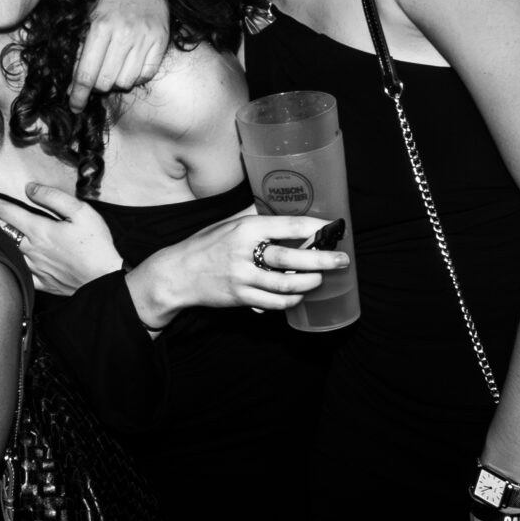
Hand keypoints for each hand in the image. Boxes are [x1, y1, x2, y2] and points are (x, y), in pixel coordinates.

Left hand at [0, 186, 123, 296]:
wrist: (105, 282)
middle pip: (1, 231)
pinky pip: (19, 273)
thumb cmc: (96, 245)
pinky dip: (10, 265)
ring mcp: (34, 268)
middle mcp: (31, 249)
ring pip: (7, 252)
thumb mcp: (81, 212)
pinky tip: (6, 262)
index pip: (6, 211)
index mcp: (39, 230)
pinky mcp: (42, 283)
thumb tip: (30, 188)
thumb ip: (54, 197)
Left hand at [73, 0, 168, 107]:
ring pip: (125, 81)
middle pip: (105, 82)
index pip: (86, 73)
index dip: (78, 95)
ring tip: (114, 66)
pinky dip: (135, 76)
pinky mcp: (161, 41)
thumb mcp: (87, 18)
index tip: (75, 106)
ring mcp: (145, 38)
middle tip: (95, 77)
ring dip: (116, 80)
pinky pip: (145, 75)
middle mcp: (124, 34)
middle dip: (96, 85)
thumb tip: (74, 85)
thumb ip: (80, 51)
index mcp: (100, 27)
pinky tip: (129, 64)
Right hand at [129, 205, 349, 324]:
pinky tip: (297, 296)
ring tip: (320, 279)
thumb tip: (289, 217)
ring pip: (286, 285)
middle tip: (341, 260)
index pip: (288, 226)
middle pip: (292, 259)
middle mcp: (244, 252)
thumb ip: (256, 222)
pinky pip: (274, 303)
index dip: (315, 228)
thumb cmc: (206, 245)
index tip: (332, 228)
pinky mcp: (240, 297)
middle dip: (322, 260)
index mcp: (245, 229)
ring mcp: (242, 277)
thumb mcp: (229, 225)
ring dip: (309, 283)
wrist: (178, 273)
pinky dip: (290, 300)